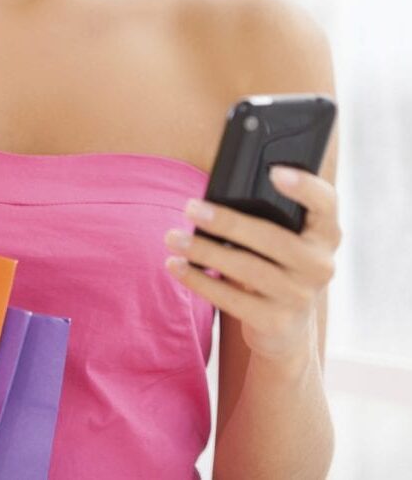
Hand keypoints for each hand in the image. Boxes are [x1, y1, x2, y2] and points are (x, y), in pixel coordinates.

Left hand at [163, 165, 341, 361]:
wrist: (283, 326)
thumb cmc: (272, 262)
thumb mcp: (280, 236)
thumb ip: (266, 213)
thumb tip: (214, 196)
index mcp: (324, 233)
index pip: (325, 203)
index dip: (304, 187)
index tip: (274, 171)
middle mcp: (320, 264)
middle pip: (272, 238)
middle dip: (227, 222)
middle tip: (190, 208)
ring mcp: (300, 296)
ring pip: (247, 269)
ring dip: (204, 250)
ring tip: (173, 237)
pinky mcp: (276, 322)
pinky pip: (231, 299)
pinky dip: (199, 280)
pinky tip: (176, 265)